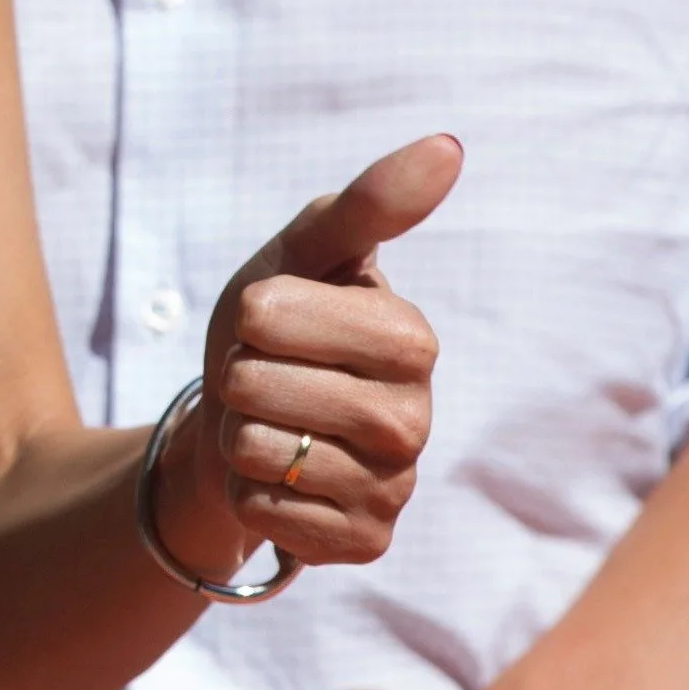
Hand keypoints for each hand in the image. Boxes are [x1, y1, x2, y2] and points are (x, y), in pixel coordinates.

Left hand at [177, 136, 454, 574]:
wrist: (240, 430)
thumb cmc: (273, 332)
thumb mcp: (300, 255)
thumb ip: (368, 204)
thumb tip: (450, 146)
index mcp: (412, 338)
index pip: (275, 317)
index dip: (251, 316)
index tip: (269, 320)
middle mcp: (418, 418)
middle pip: (263, 388)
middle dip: (238, 379)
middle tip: (266, 380)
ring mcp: (395, 487)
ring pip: (262, 454)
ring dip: (239, 437)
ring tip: (271, 427)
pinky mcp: (366, 544)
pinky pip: (268, 515)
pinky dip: (250, 494)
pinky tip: (280, 481)